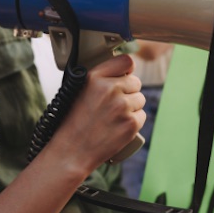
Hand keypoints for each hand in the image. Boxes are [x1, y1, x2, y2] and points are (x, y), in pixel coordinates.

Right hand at [55, 54, 145, 171]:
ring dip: (131, 108)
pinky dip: (133, 122)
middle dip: (128, 92)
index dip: (127, 70)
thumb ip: (100, 80)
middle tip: (113, 105)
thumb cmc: (72, 123)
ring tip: (113, 118)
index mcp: (95, 78)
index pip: (125, 61)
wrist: (72, 151)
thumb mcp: (77, 91)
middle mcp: (110, 89)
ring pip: (140, 100)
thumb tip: (123, 73)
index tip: (124, 76)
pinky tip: (118, 127)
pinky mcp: (131, 123)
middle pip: (136, 82)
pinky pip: (142, 116)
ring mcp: (122, 106)